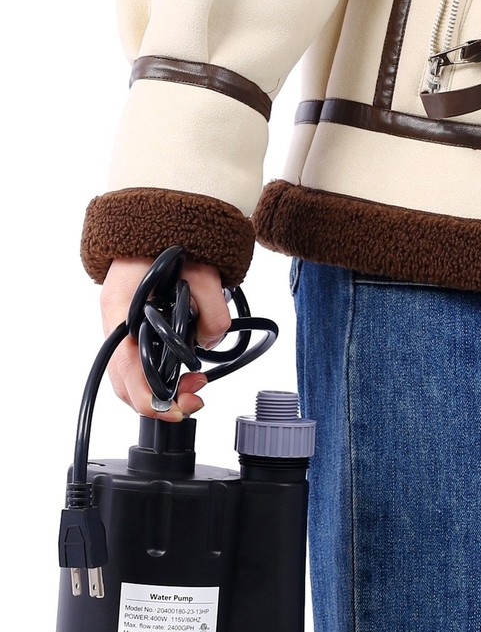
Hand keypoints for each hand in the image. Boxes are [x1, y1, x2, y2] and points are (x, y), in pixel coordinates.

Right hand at [100, 257, 230, 420]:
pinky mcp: (135, 329)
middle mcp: (117, 324)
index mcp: (122, 312)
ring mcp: (123, 328)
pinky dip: (163, 374)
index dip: (153, 400)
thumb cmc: (170, 243)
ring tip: (196, 384)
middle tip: (196, 398)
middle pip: (126, 384)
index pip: (127, 372)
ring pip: (133, 378)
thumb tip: (210, 342)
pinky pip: (141, 362)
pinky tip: (187, 371)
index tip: (179, 408)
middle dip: (162, 400)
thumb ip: (213, 312)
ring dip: (165, 389)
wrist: (161, 222)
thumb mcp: (203, 274)